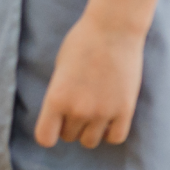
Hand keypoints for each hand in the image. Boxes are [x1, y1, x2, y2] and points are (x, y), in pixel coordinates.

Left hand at [33, 10, 145, 149]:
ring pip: (90, 141)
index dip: (49, 131)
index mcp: (56, 98)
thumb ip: (59, 93)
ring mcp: (103, 112)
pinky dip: (110, 132)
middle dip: (70, 124)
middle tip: (78, 104)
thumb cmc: (83, 41)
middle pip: (69, 137)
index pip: (45, 138)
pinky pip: (115, 138)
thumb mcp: (60, 67)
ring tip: (94, 110)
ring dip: (90, 129)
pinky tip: (109, 117)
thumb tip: (61, 114)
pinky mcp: (125, 111)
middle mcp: (78, 110)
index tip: (54, 123)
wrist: (114, 28)